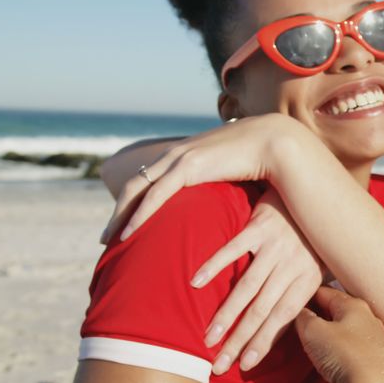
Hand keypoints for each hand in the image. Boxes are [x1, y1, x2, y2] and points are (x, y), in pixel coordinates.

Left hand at [101, 113, 305, 242]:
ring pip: (137, 189)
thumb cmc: (262, 160)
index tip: (125, 222)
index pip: (149, 178)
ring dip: (121, 216)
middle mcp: (176, 154)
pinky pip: (155, 195)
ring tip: (111, 240)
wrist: (275, 142)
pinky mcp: (188, 167)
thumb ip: (222, 186)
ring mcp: (179, 158)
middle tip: (108, 237)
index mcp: (185, 155)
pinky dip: (139, 214)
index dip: (133, 201)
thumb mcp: (233, 174)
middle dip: (118, 211)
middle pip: (135, 184)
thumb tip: (225, 203)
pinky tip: (130, 232)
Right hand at [197, 187, 325, 373]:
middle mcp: (293, 266)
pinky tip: (197, 283)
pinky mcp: (261, 225)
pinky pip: (234, 248)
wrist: (316, 189)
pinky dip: (215, 265)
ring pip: (248, 287)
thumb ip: (297, 294)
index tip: (244, 364)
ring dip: (225, 315)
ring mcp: (277, 246)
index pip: (283, 319)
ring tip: (207, 337)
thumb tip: (280, 328)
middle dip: (239, 340)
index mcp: (308, 280)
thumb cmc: (311, 234)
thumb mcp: (314, 266)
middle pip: (262, 311)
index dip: (263, 342)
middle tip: (218, 364)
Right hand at [296, 287, 383, 382]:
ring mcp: (378, 341)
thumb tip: (302, 313)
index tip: (295, 299)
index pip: (326, 292)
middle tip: (303, 320)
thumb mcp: (313, 331)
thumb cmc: (344, 356)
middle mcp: (371, 319)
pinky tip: (336, 358)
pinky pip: (357, 349)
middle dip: (321, 314)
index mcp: (355, 305)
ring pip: (350, 330)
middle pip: (340, 311)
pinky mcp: (381, 362)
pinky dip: (344, 350)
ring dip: (334, 333)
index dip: (308, 295)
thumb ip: (304, 317)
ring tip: (317, 341)